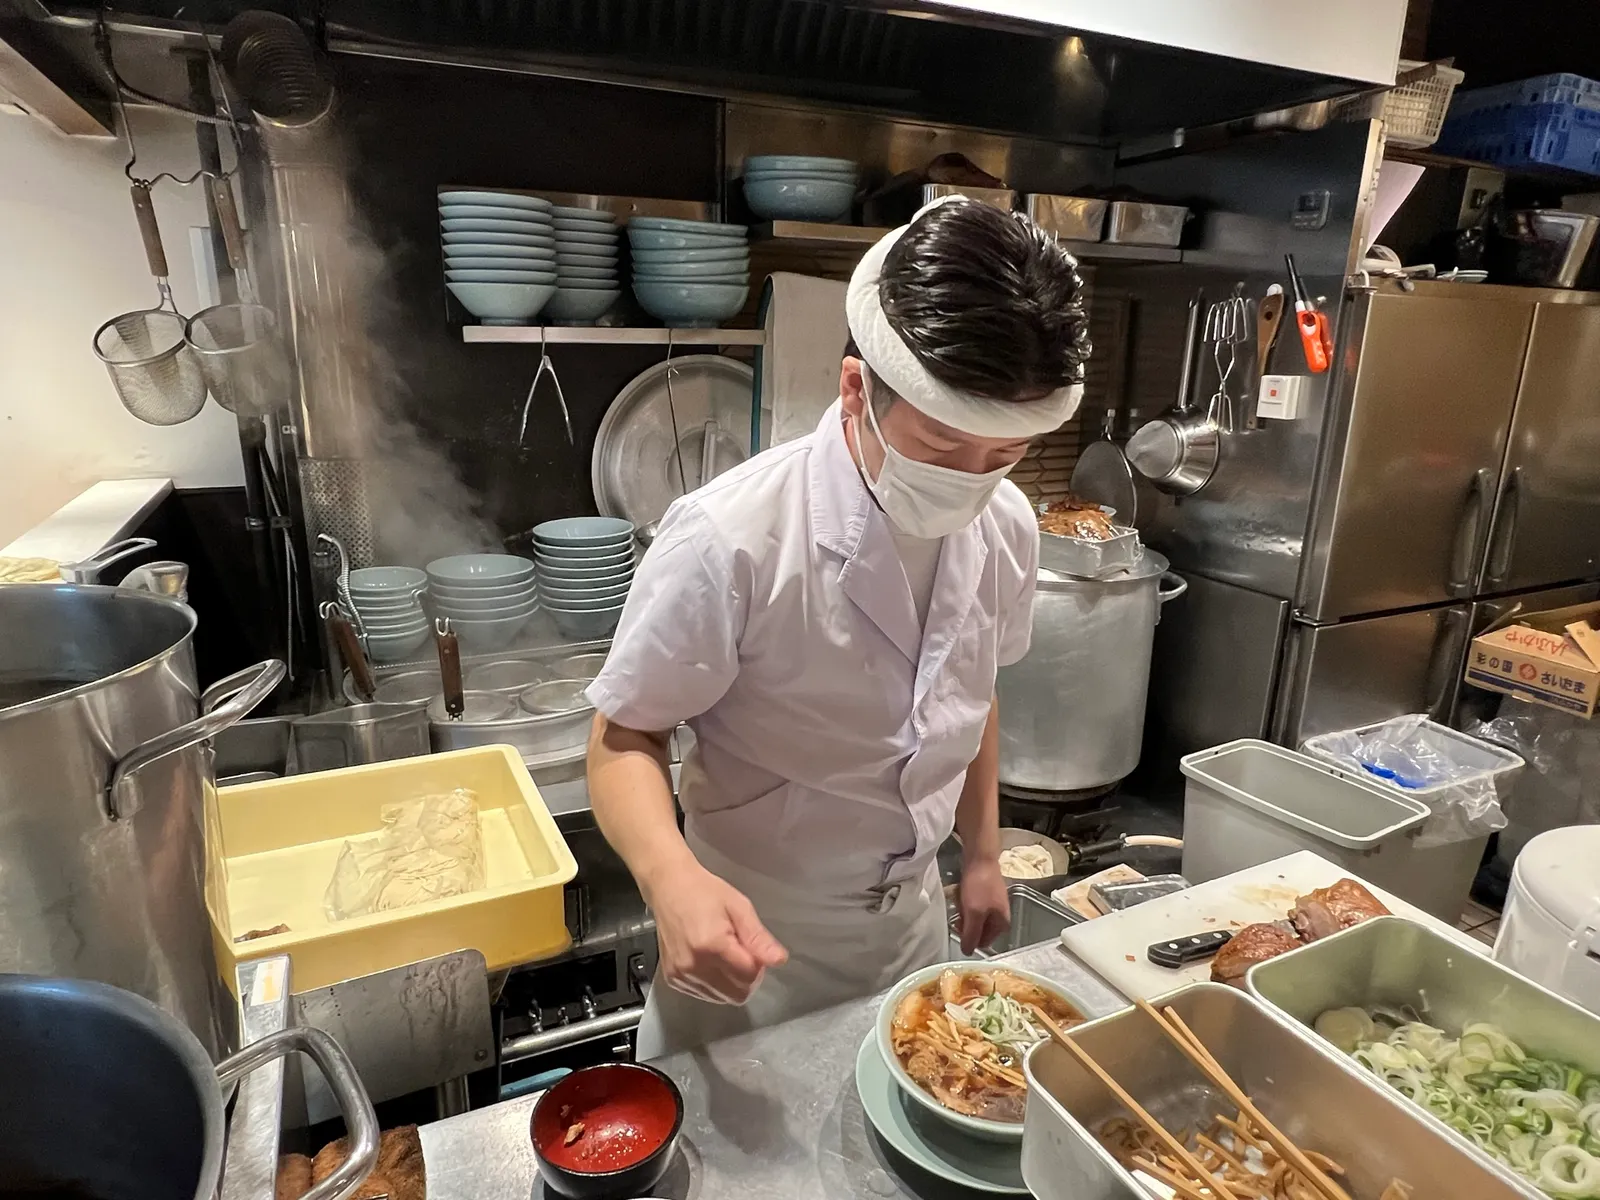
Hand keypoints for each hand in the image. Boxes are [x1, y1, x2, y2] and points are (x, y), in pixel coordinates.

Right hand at [642, 859, 787, 1004]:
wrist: (668, 887)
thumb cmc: (704, 892)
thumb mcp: (739, 907)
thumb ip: (759, 938)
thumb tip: (779, 960)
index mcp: (712, 945)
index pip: (750, 976)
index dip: (759, 964)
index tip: (753, 947)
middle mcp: (693, 965)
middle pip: (737, 995)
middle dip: (747, 978)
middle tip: (742, 953)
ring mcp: (680, 975)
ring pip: (722, 999)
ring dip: (730, 983)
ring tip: (724, 955)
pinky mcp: (672, 979)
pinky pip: (704, 995)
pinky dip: (713, 984)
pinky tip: (709, 961)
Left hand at [958, 856, 1010, 953]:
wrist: (980, 857)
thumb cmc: (980, 886)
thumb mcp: (974, 914)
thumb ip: (971, 935)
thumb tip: (967, 953)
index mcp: (1002, 925)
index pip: (982, 943)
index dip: (968, 937)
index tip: (958, 926)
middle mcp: (1000, 917)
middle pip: (977, 930)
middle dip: (965, 923)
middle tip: (959, 911)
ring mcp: (993, 905)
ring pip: (972, 918)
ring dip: (963, 912)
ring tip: (960, 899)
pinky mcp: (985, 894)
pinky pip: (971, 906)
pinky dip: (964, 902)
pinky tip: (962, 893)